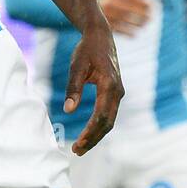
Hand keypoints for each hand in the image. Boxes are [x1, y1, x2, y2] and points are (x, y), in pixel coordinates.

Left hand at [64, 22, 122, 155]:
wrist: (100, 36)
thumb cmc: (87, 50)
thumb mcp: (76, 67)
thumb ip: (73, 88)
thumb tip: (68, 110)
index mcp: (109, 85)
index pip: (101, 116)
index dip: (90, 133)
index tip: (78, 144)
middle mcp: (117, 91)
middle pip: (107, 123)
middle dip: (93, 139)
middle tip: (77, 151)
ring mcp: (118, 92)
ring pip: (109, 120)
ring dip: (97, 134)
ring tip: (81, 146)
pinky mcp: (115, 92)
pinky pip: (109, 113)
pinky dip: (99, 126)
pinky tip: (89, 133)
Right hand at [99, 0, 149, 34]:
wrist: (82, 14)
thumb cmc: (103, 6)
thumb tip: (147, 1)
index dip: (142, 3)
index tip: (152, 7)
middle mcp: (109, 4)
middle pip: (129, 10)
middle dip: (141, 14)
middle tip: (150, 18)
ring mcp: (105, 15)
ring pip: (124, 20)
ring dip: (136, 23)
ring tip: (144, 25)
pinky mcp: (102, 26)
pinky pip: (118, 30)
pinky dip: (127, 33)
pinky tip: (134, 35)